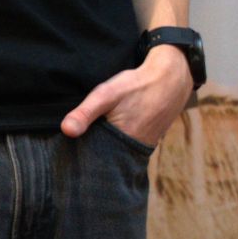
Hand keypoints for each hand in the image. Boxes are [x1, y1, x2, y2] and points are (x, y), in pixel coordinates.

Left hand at [61, 43, 193, 147]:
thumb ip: (85, 112)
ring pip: (116, 152)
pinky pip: (127, 146)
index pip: (92, 160)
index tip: (68, 149)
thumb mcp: (107, 94)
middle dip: (92, 152)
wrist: (171, 78)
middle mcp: (132, 151)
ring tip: (97, 134)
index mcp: (120, 144)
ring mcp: (142, 147)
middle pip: (104, 158)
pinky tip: (114, 130)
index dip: (80, 154)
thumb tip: (66, 131)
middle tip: (83, 138)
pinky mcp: (148, 140)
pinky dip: (118, 141)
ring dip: (105, 147)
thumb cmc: (137, 85)